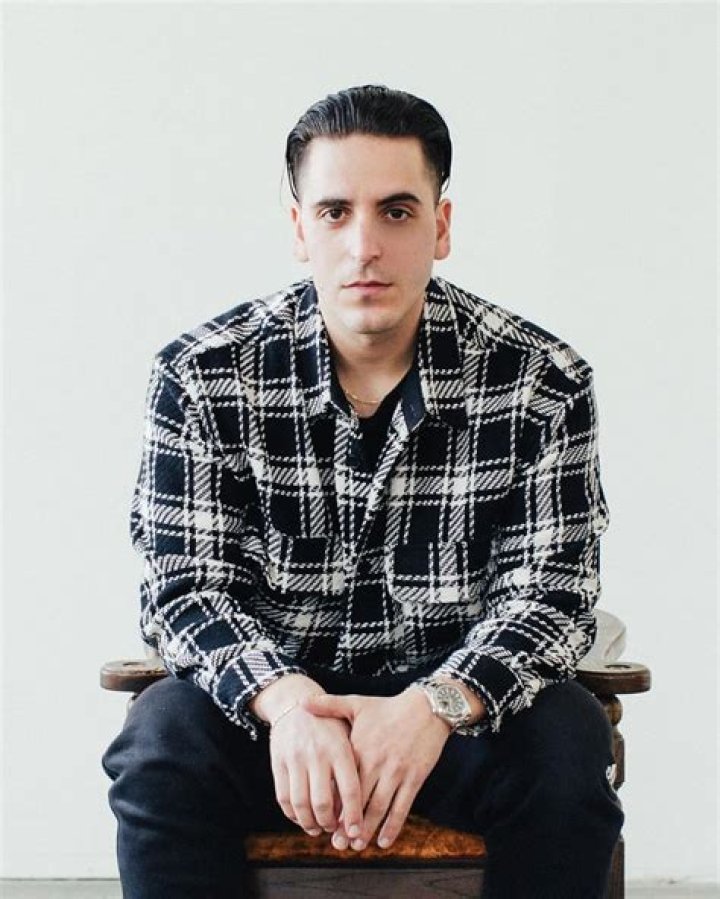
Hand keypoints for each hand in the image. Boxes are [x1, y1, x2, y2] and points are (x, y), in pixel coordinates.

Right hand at [267, 701, 364, 839]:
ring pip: (301, 804)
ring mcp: (295, 758)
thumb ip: (354, 765)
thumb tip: (361, 806)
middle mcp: (317, 754)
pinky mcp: (278, 762)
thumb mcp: (347, 735)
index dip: (353, 815)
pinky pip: (283, 797)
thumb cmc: (328, 725)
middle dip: (329, 824)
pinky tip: (300, 818)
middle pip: (323, 802)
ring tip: (317, 828)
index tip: (355, 832)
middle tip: (334, 830)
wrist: (293, 701)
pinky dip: (292, 814)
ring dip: (309, 824)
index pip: (350, 789)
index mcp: (340, 748)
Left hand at [299, 689, 450, 850]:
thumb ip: (329, 705)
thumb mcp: (357, 703)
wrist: (426, 708)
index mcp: (359, 748)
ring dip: (367, 830)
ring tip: (356, 845)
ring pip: (379, 808)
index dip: (332, 802)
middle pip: (358, 800)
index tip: (322, 820)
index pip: (341, 781)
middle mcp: (377, 762)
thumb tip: (302, 702)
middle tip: (336, 843)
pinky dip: (393, 826)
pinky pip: (402, 807)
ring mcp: (396, 772)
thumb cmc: (388, 708)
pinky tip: (383, 841)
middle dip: (347, 824)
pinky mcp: (414, 778)